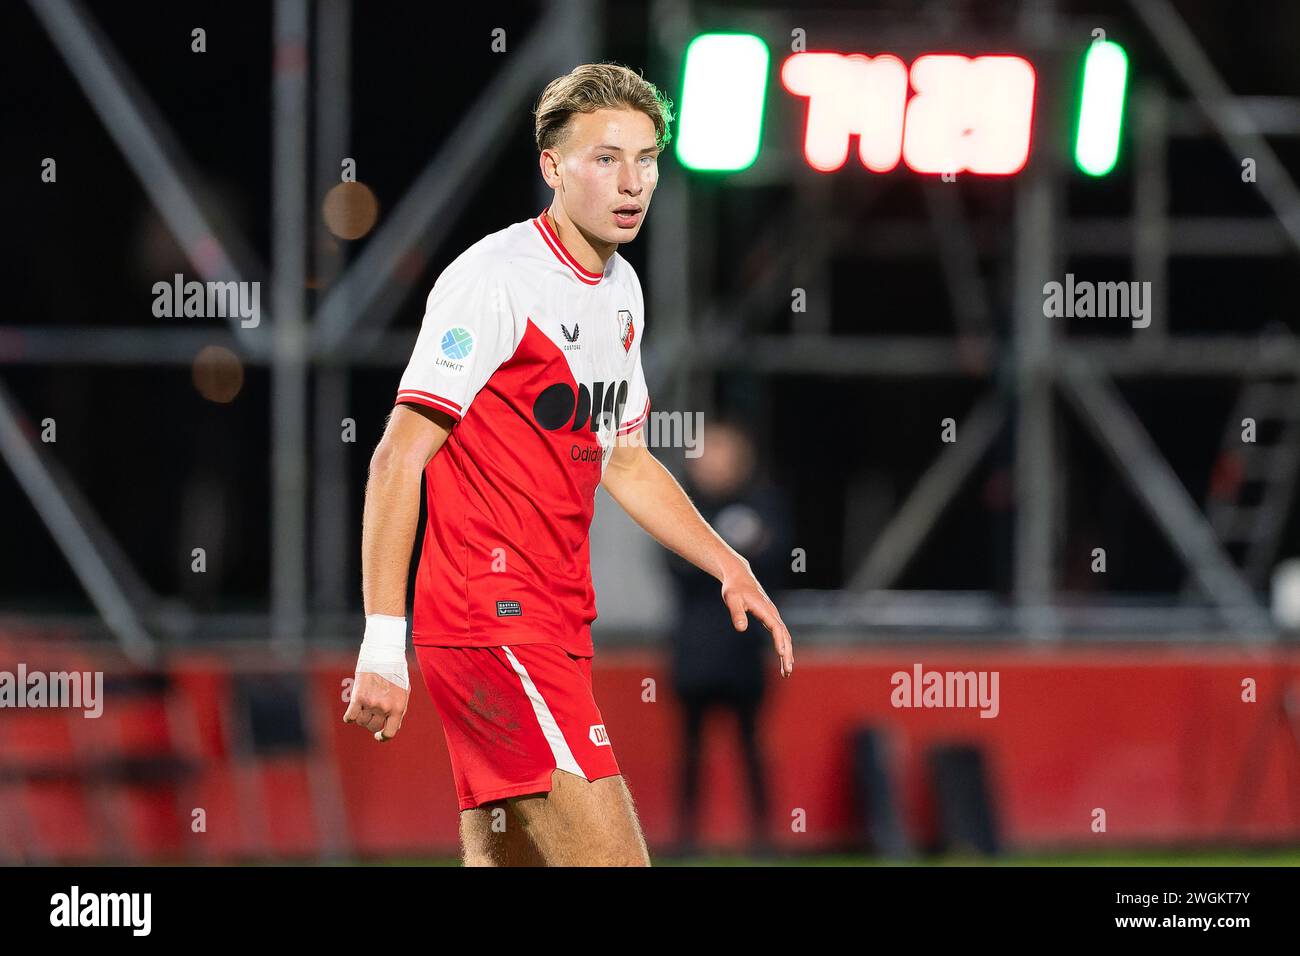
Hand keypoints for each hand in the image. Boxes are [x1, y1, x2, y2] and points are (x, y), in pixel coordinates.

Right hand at [343, 672, 409, 741]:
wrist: (383, 655)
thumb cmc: (395, 673)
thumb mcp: (404, 692)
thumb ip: (399, 710)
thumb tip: (395, 726)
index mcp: (398, 708)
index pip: (389, 733)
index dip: (382, 736)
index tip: (377, 735)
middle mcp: (385, 708)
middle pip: (372, 727)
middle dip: (371, 723)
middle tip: (371, 713)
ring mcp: (371, 703)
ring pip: (361, 721)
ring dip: (361, 717)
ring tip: (364, 706)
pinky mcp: (358, 697)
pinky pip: (350, 717)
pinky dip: (349, 717)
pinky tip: (351, 714)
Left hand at [720, 560, 793, 677]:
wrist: (739, 576)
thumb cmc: (734, 588)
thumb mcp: (731, 599)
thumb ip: (736, 613)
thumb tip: (741, 628)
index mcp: (765, 609)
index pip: (776, 627)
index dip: (779, 640)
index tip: (782, 654)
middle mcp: (772, 613)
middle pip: (784, 635)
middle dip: (787, 654)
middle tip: (787, 672)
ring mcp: (773, 615)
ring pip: (784, 636)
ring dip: (787, 653)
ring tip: (786, 672)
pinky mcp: (770, 617)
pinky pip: (780, 634)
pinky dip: (784, 646)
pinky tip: (783, 657)